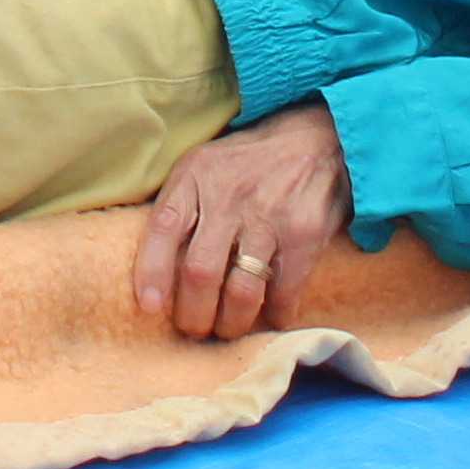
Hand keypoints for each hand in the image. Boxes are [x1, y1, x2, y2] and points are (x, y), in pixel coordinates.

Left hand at [133, 103, 351, 339]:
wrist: (319, 138)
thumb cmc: (249, 162)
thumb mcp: (205, 165)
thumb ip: (180, 205)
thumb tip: (152, 271)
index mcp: (196, 174)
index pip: (163, 227)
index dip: (151, 272)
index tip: (150, 307)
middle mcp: (229, 195)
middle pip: (199, 272)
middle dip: (193, 315)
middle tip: (194, 329)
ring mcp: (268, 215)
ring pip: (240, 291)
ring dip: (230, 323)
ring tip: (226, 330)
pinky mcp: (303, 234)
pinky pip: (283, 292)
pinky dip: (273, 315)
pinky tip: (269, 317)